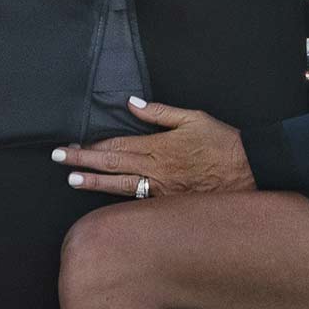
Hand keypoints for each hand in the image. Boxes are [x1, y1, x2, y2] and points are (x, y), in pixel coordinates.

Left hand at [54, 98, 254, 199]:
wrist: (250, 171)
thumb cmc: (223, 144)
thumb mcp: (193, 118)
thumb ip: (160, 112)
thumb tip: (132, 103)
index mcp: (158, 147)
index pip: (115, 147)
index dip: (90, 148)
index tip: (70, 147)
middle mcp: (156, 170)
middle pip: (111, 166)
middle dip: (82, 163)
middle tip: (59, 160)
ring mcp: (162, 190)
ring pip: (121, 186)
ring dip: (94, 184)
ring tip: (72, 181)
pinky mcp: (170, 203)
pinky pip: (140, 202)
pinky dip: (120, 202)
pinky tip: (106, 204)